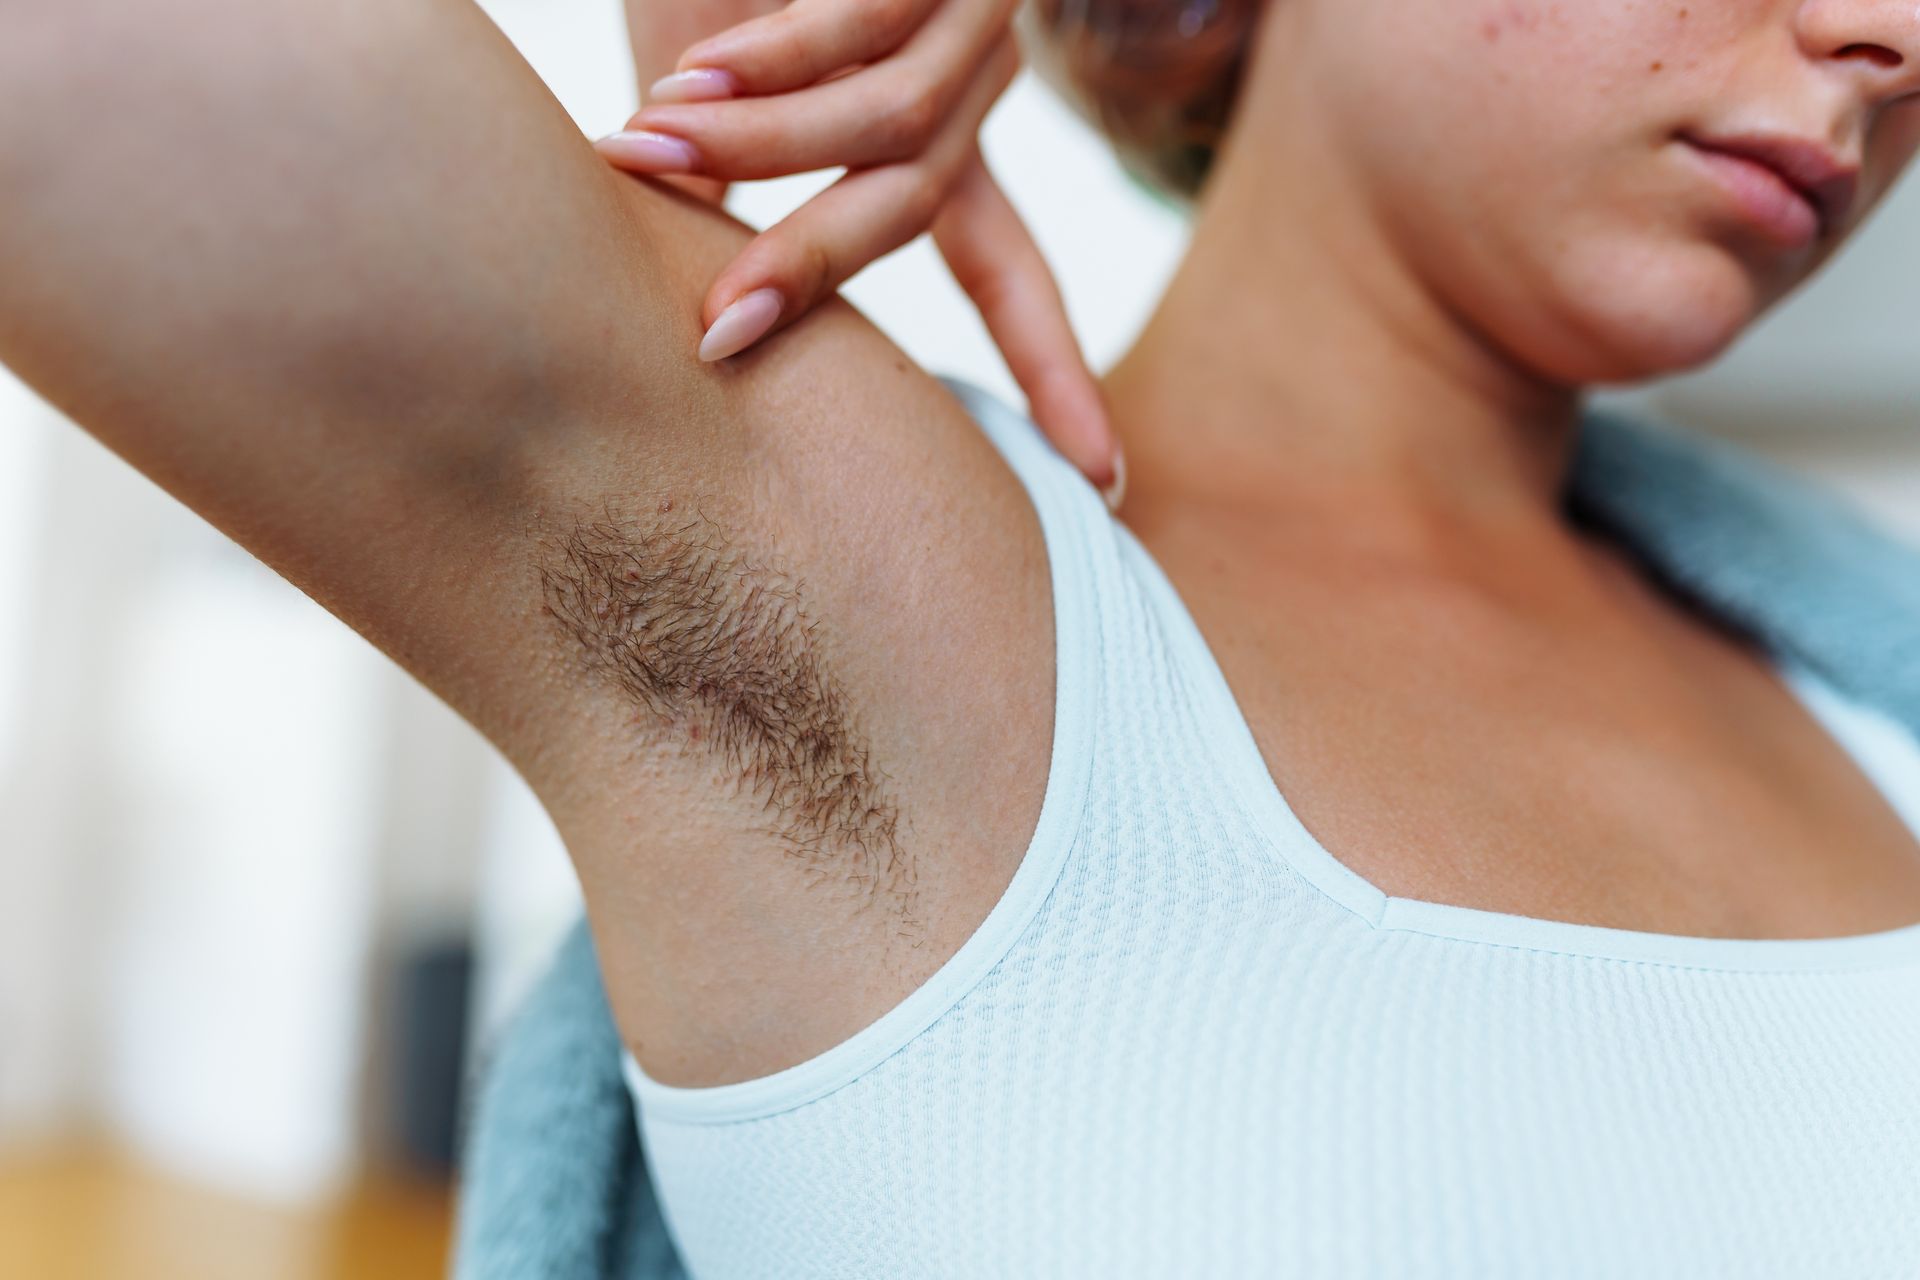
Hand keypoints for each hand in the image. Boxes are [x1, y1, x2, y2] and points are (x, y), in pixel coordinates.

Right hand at [593, 0, 1122, 498]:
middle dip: (812, 272)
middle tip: (717, 336)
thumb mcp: (713, 78)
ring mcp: (963, 2)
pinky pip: (855, 22)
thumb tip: (691, 317)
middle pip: (924, 209)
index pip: (1008, 271)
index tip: (1105, 483)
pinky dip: (767, 58)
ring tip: (637, 148)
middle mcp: (976, 74)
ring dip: (760, 147)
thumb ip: (720, 187)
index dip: (1048, 370)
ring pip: (891, 124)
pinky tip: (684, 71)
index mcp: (946, 128)